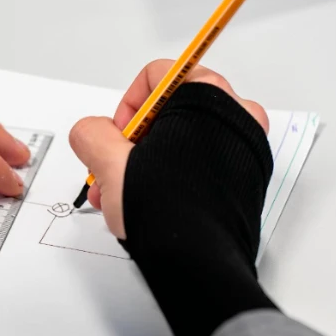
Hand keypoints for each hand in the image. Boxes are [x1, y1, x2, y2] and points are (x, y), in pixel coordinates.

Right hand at [68, 60, 267, 238]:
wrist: (199, 260)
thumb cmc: (170, 210)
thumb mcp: (110, 162)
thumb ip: (92, 134)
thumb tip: (91, 132)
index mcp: (208, 97)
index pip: (158, 76)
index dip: (127, 105)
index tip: (115, 133)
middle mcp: (235, 118)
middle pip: (169, 113)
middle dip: (132, 143)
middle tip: (114, 167)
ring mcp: (243, 151)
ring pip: (182, 143)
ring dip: (145, 164)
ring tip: (120, 193)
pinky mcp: (244, 180)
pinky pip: (199, 165)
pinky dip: (170, 177)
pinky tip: (145, 202)